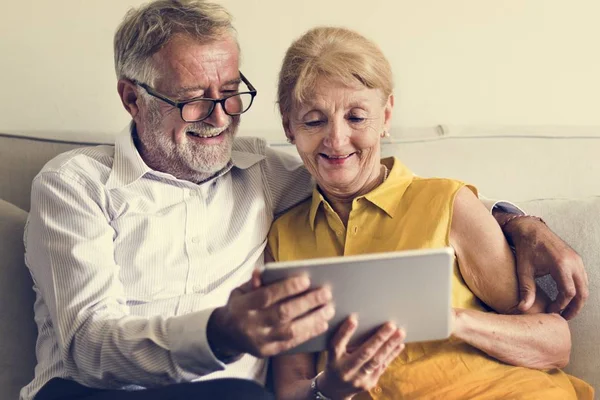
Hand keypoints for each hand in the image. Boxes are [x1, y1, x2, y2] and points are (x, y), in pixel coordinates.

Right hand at [207, 269, 334, 358]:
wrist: (225, 334)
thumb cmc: (239, 306)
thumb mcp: (239, 291)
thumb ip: (253, 282)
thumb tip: (262, 271)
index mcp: (243, 306)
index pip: (266, 296)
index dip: (286, 288)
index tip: (306, 279)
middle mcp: (251, 325)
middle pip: (282, 313)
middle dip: (307, 302)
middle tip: (326, 293)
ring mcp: (260, 341)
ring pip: (290, 330)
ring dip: (313, 319)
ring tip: (329, 308)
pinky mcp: (267, 352)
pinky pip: (291, 343)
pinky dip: (309, 333)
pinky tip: (322, 324)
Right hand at [318, 315, 405, 399]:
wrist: (336, 389)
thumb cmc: (336, 363)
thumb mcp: (334, 352)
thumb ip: (343, 340)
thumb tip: (358, 321)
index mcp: (333, 360)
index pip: (337, 345)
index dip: (345, 332)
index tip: (353, 319)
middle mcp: (345, 371)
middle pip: (364, 353)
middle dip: (378, 338)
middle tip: (390, 325)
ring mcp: (359, 379)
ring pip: (376, 361)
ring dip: (390, 346)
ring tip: (400, 333)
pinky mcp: (369, 383)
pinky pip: (382, 366)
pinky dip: (391, 354)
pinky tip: (399, 344)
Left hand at [501, 214, 588, 318]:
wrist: (531, 229)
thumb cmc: (526, 248)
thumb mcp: (523, 270)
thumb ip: (525, 289)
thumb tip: (522, 309)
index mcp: (560, 264)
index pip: (568, 293)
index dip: (561, 305)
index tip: (551, 311)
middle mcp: (573, 262)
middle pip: (582, 292)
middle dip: (574, 307)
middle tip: (564, 318)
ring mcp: (577, 260)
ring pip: (585, 286)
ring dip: (577, 300)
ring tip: (564, 310)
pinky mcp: (577, 259)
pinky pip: (582, 279)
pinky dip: (578, 290)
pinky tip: (566, 298)